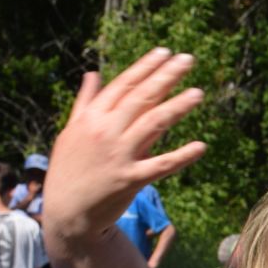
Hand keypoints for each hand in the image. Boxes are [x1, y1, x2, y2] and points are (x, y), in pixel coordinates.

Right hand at [42, 49, 206, 250]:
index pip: (123, 85)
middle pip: (141, 98)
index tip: (165, 52)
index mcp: (91, 118)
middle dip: (166, 76)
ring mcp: (118, 155)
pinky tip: (201, 146)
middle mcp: (105, 132)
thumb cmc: (70, 171)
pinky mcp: (130, 180)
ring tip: (198, 93)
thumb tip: (93, 74)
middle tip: (188, 60)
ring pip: (153, 124)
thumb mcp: (71, 132)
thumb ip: (85, 103)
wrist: (67, 214)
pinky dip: (182, 156)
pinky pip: (161, 165)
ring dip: (177, 106)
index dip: (145, 67)